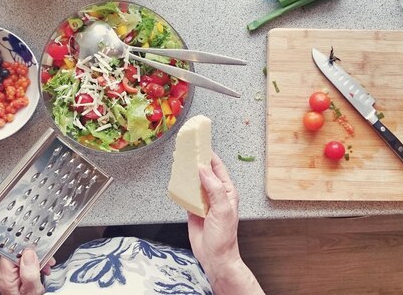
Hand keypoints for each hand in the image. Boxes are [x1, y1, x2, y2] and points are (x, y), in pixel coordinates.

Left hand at [0, 249, 54, 294]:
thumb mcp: (32, 289)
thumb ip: (30, 272)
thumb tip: (29, 254)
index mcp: (5, 275)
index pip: (13, 251)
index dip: (27, 248)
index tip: (39, 251)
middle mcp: (3, 272)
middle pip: (19, 253)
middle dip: (35, 256)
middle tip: (46, 262)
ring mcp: (7, 272)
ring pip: (23, 256)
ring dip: (37, 260)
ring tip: (45, 268)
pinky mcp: (12, 273)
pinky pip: (23, 262)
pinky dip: (33, 264)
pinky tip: (40, 270)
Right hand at [187, 152, 240, 276]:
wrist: (214, 258)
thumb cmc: (224, 237)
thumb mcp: (222, 210)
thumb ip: (214, 188)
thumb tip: (204, 170)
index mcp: (227, 191)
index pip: (217, 168)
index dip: (209, 156)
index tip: (201, 145)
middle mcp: (216, 194)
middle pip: (204, 173)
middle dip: (195, 162)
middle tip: (186, 151)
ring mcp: (204, 201)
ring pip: (194, 182)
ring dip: (187, 174)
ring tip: (179, 163)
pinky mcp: (193, 210)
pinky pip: (186, 195)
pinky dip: (181, 188)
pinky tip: (176, 182)